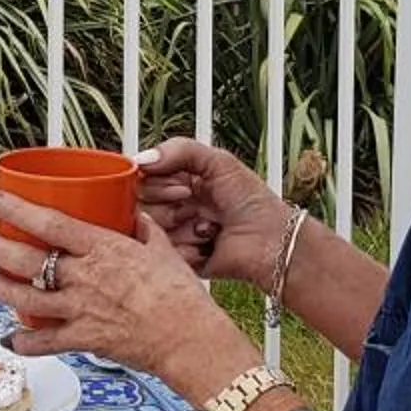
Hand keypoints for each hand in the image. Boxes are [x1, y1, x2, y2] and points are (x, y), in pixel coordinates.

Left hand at [0, 191, 261, 406]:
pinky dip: (22, 341)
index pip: (50, 222)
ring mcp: (80, 309)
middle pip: (27, 259)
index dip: (16, 209)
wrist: (190, 339)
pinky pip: (43, 342)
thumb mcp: (163, 250)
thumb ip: (144, 230)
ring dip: (0, 289)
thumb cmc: (182, 297)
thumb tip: (136, 216)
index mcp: (104, 248)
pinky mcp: (83, 339)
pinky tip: (10, 337)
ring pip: (25, 298)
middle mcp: (85, 277)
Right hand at [138, 138, 298, 286]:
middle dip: (167, 201)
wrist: (271, 241)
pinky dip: (187, 247)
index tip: (180, 183)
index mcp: (180, 181)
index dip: (155, 180)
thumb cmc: (252, 201)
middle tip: (191, 200)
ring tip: (207, 225)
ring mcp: (175, 234)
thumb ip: (178, 149)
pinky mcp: (180, 260)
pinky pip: (163, 254)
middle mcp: (173, 207)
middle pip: (139, 203)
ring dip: (181, 225)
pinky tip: (208, 243)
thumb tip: (140, 160)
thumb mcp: (219, 161)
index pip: (143, 177)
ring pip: (149, 229)